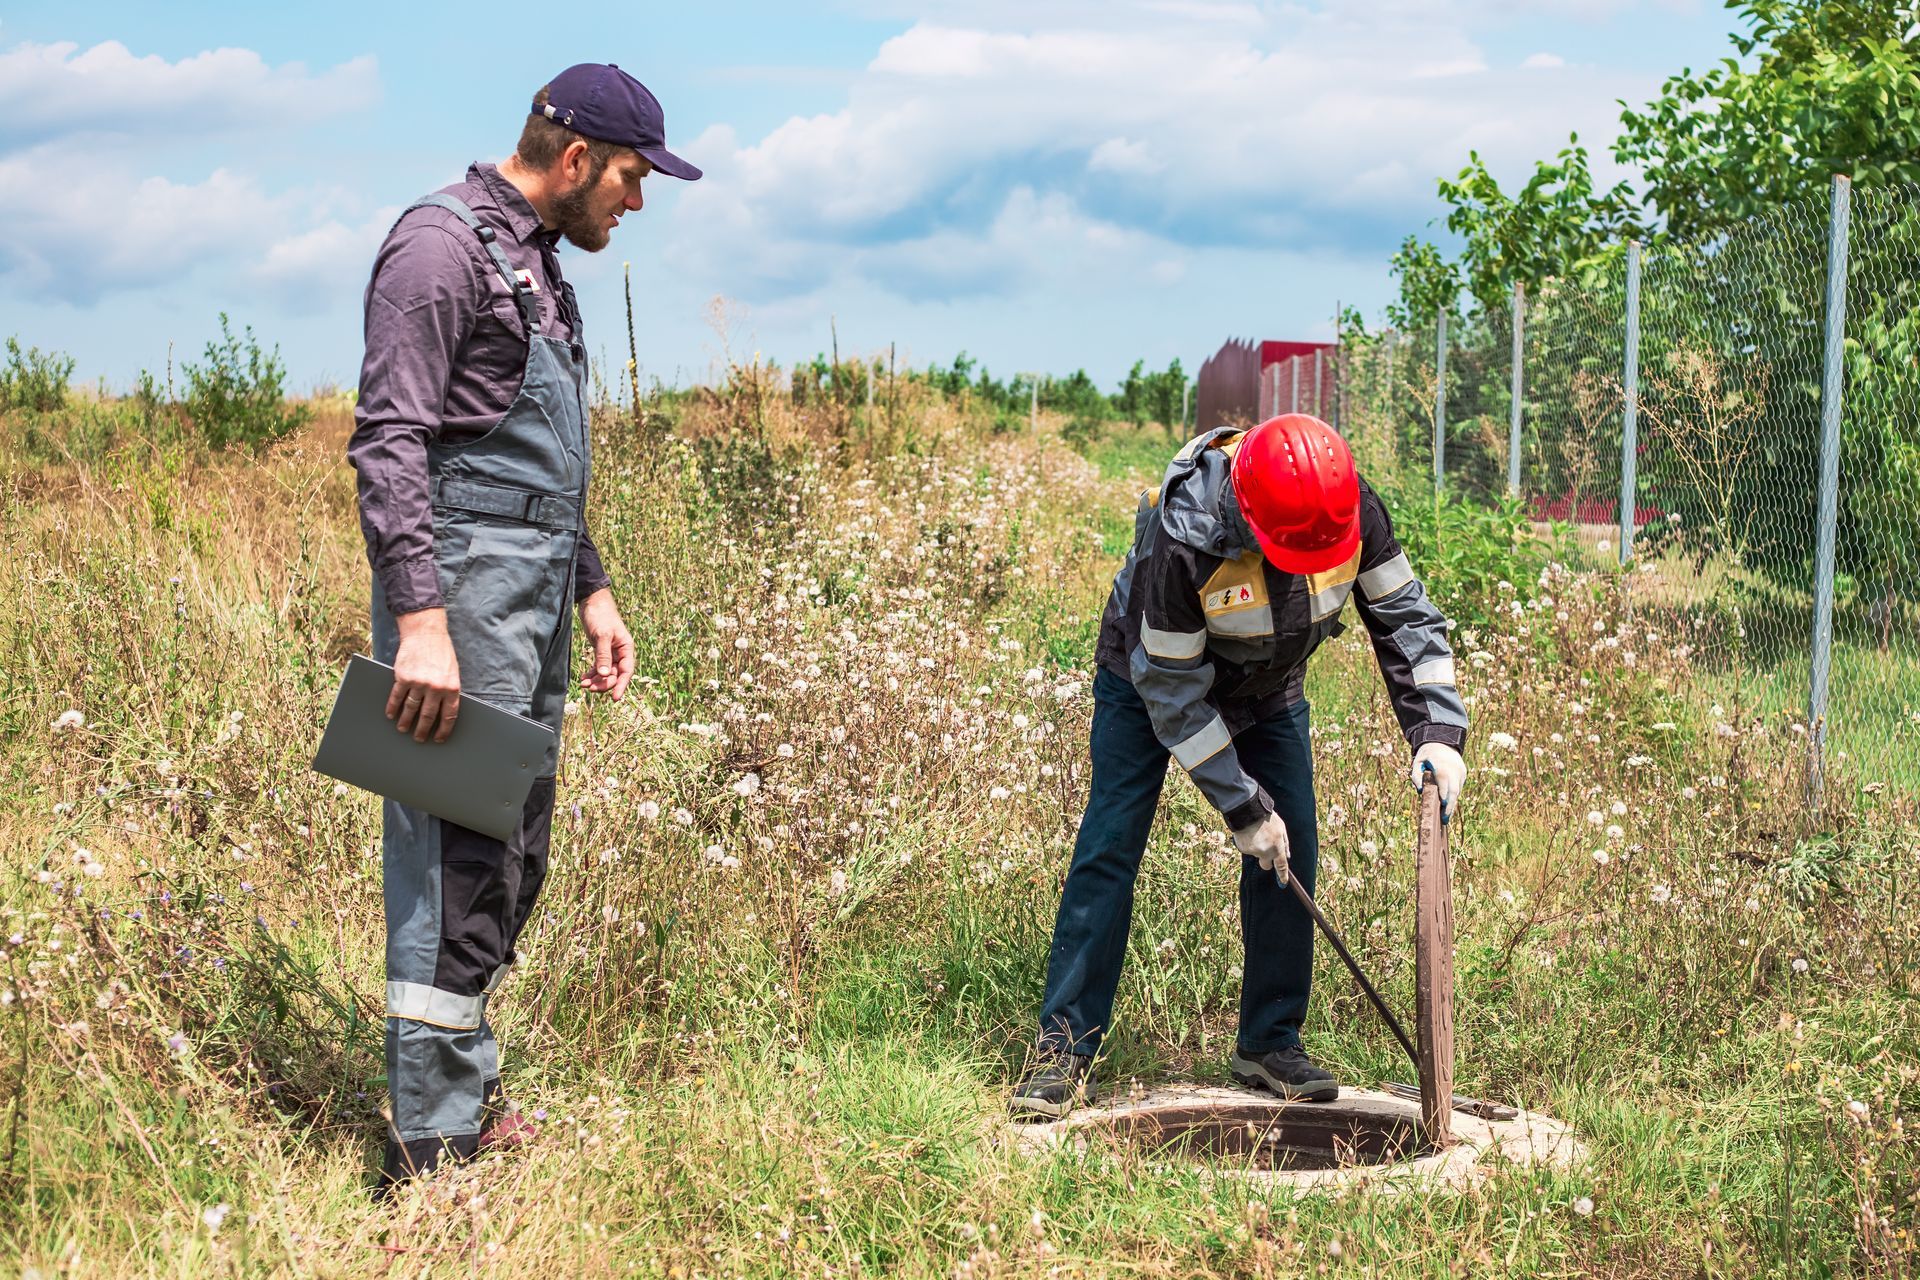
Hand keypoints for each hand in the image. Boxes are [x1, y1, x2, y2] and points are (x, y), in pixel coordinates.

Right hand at [389, 608, 460, 742]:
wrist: (425, 633)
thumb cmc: (441, 653)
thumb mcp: (453, 672)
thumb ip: (449, 691)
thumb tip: (444, 712)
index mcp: (451, 688)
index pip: (449, 716)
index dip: (444, 730)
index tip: (438, 739)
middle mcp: (435, 688)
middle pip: (428, 716)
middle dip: (423, 730)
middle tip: (419, 738)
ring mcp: (418, 683)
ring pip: (411, 709)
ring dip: (406, 721)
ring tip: (403, 729)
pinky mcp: (403, 677)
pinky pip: (397, 697)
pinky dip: (393, 707)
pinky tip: (391, 714)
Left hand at [577, 588, 635, 699]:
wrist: (592, 602)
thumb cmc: (601, 615)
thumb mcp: (602, 636)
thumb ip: (603, 655)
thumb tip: (603, 675)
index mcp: (626, 648)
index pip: (626, 672)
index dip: (621, 685)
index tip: (615, 698)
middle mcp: (621, 652)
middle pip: (615, 675)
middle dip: (604, 683)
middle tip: (590, 688)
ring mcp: (611, 653)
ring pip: (606, 673)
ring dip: (596, 680)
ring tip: (583, 684)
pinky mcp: (601, 651)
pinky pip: (599, 667)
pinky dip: (592, 673)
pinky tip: (583, 678)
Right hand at [1232, 811, 1291, 879]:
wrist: (1248, 811)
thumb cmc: (1267, 818)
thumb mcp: (1281, 828)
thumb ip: (1285, 844)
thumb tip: (1287, 856)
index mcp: (1277, 848)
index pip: (1281, 866)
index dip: (1282, 875)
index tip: (1283, 882)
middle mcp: (1265, 852)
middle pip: (1266, 866)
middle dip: (1266, 861)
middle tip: (1265, 848)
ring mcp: (1253, 852)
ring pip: (1256, 854)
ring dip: (1257, 847)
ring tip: (1256, 833)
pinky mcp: (1243, 849)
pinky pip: (1248, 849)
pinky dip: (1249, 843)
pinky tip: (1249, 833)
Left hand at [1411, 742, 1465, 820]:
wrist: (1443, 741)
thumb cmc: (1427, 754)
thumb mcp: (1417, 761)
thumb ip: (1415, 776)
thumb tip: (1421, 791)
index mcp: (1441, 764)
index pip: (1444, 779)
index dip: (1444, 793)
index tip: (1443, 806)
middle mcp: (1453, 768)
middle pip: (1454, 789)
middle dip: (1450, 805)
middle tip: (1444, 819)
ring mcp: (1460, 771)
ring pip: (1457, 790)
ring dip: (1452, 803)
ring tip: (1445, 817)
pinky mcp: (1463, 774)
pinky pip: (1458, 787)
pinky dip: (1453, 796)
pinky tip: (1447, 806)